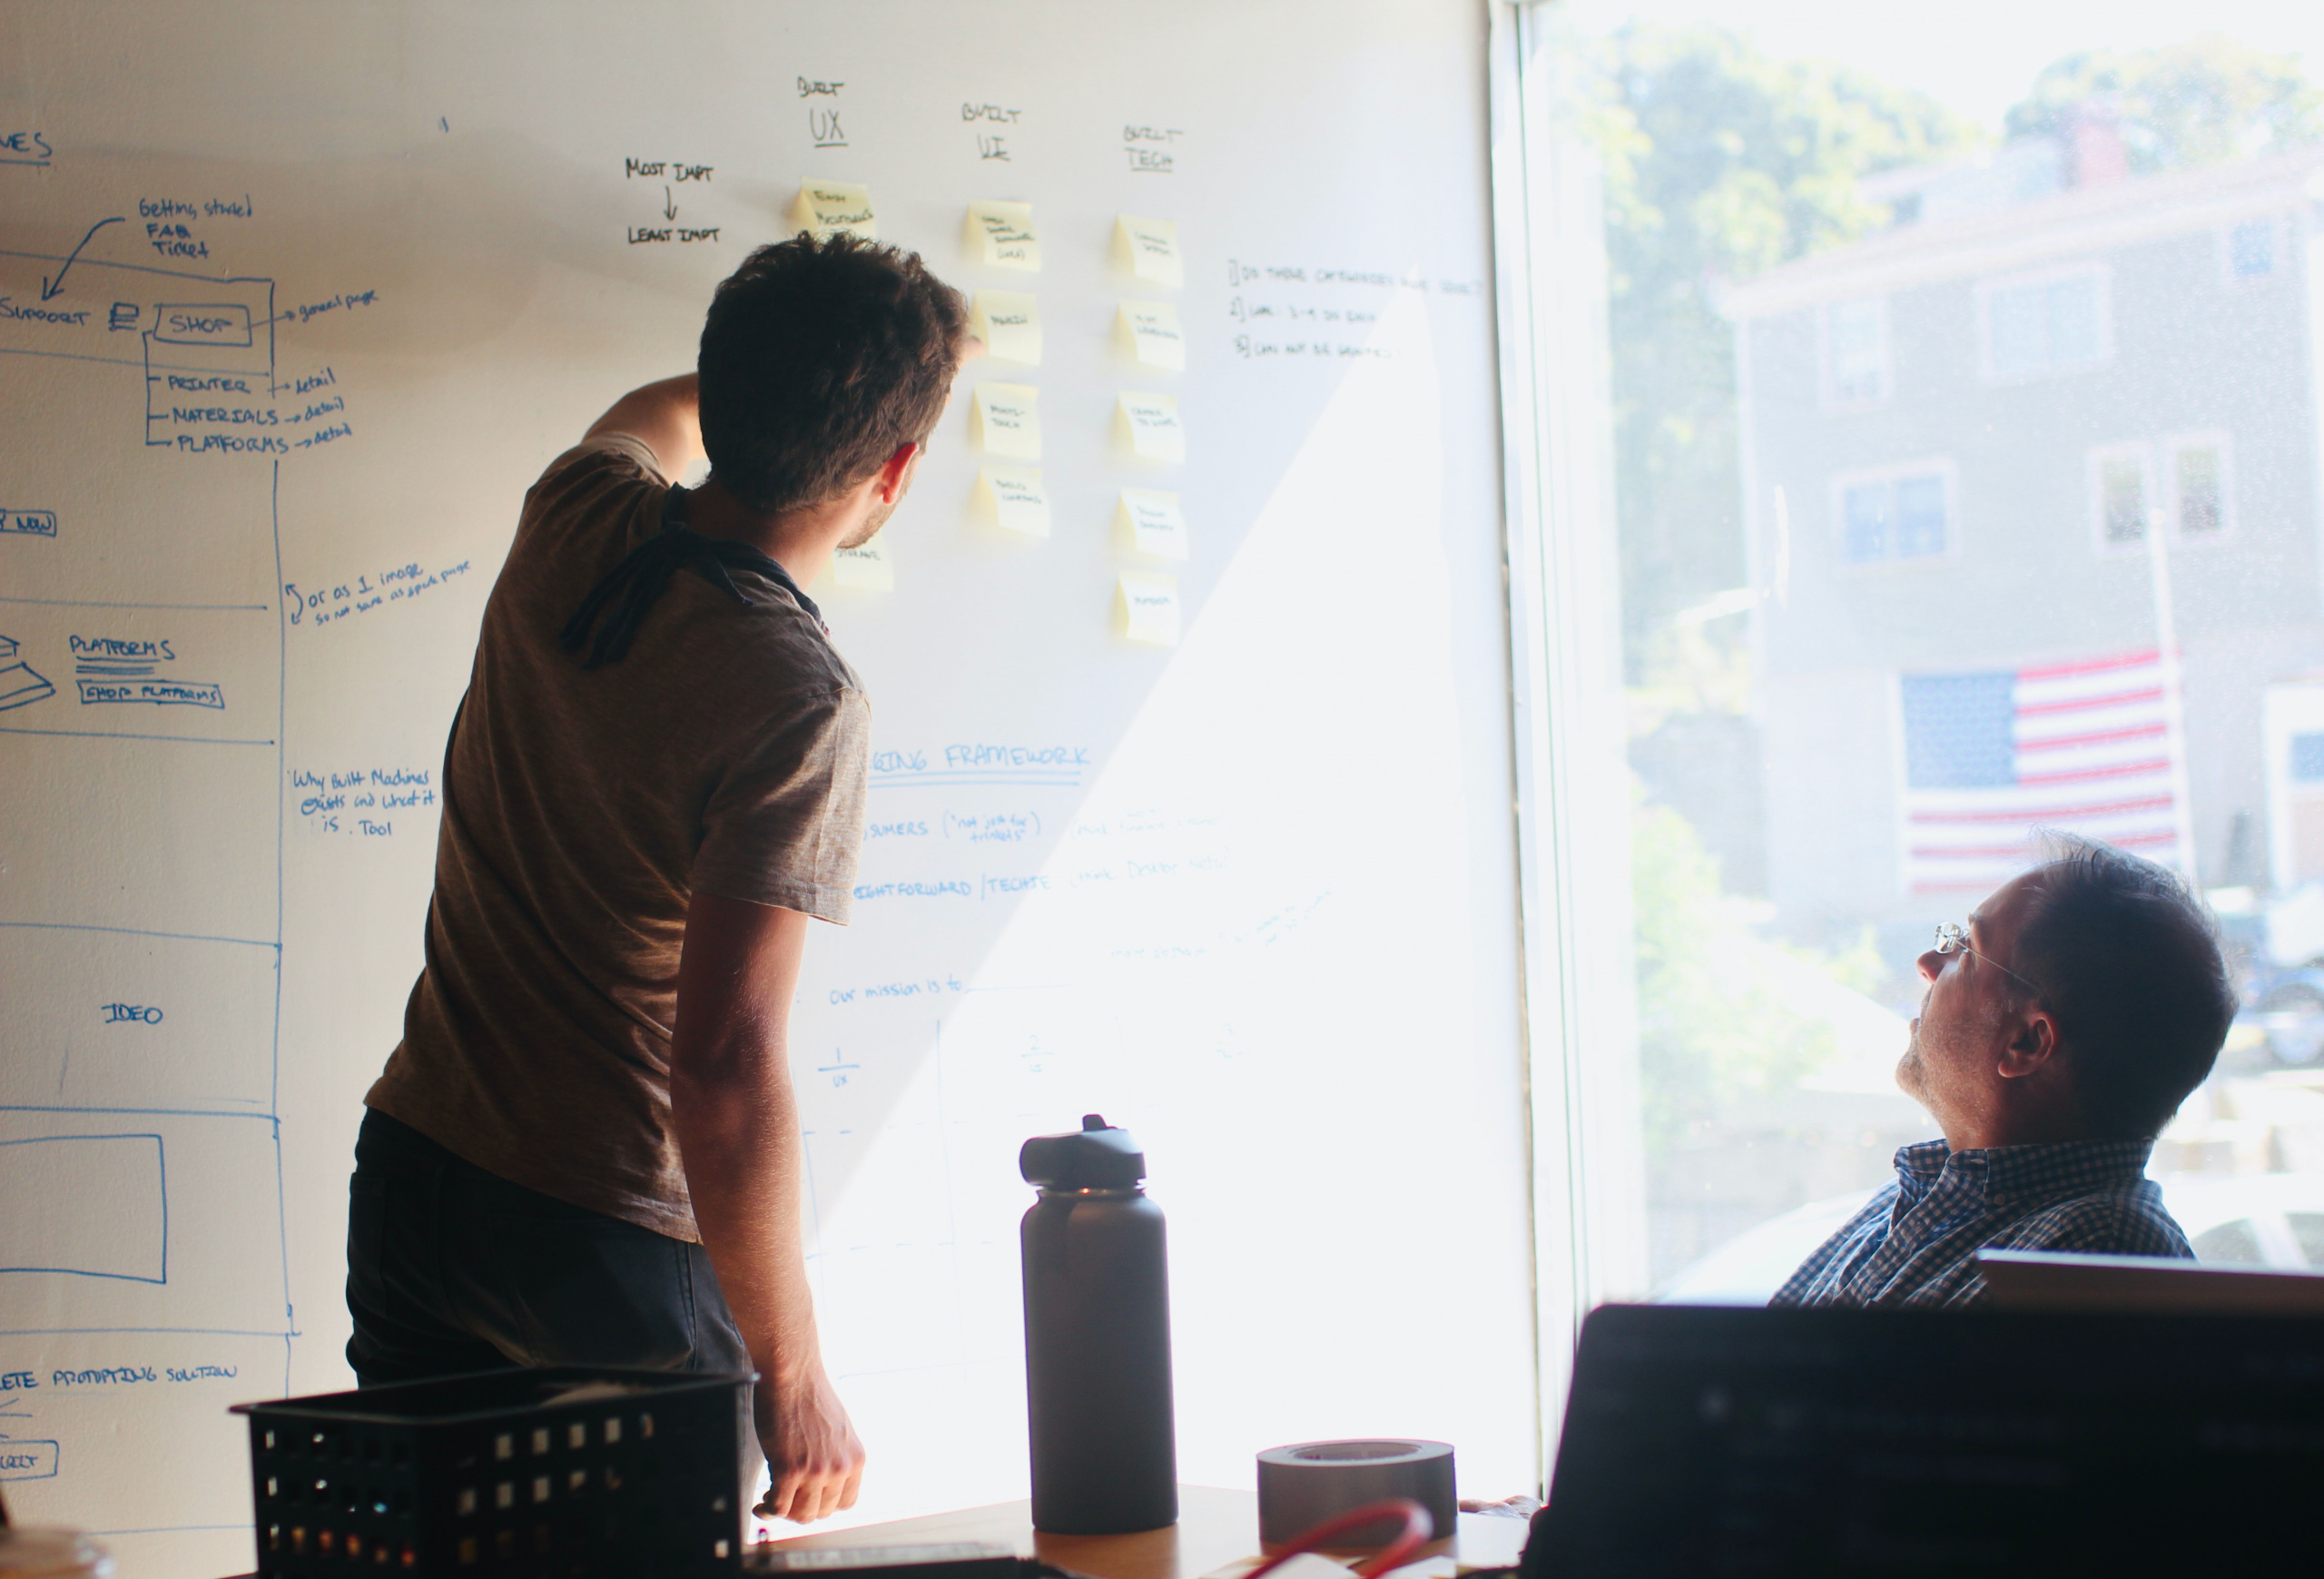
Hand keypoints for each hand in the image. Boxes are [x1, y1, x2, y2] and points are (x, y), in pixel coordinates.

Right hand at [754, 1359, 865, 1522]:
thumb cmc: (808, 1396)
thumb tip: (822, 1485)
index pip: (845, 1503)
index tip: (806, 1499)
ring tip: (770, 1499)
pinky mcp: (790, 1469)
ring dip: (783, 1511)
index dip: (823, 1504)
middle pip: (822, 1512)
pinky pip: (778, 1507)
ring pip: (801, 1515)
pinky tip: (760, 1502)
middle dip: (800, 1508)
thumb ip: (836, 1457)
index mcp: (856, 1459)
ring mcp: (816, 1471)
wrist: (792, 1374)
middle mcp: (841, 1468)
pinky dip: (766, 1510)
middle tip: (784, 1497)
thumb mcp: (838, 1431)